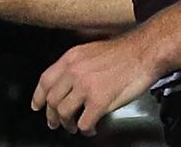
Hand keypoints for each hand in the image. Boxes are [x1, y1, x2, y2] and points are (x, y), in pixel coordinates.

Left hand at [31, 33, 159, 134]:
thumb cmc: (124, 52)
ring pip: (64, 113)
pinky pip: (84, 123)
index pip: (45, 80)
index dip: (38, 96)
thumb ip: (76, 65)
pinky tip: (91, 129)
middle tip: (54, 123)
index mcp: (71, 58)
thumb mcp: (90, 50)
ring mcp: (86, 87)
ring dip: (68, 124)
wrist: (144, 52)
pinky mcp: (99, 101)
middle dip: (52, 116)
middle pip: (52, 100)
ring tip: (74, 127)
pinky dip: (86, 130)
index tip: (37, 106)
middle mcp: (74, 71)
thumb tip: (67, 83)